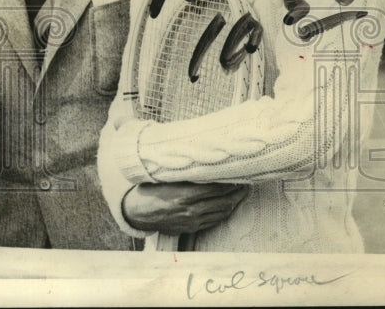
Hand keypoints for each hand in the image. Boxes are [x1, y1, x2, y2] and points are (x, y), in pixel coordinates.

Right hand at [122, 182, 249, 234]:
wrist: (137, 214)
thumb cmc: (148, 190)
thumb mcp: (161, 176)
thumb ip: (179, 170)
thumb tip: (193, 156)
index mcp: (184, 194)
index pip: (215, 187)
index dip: (229, 181)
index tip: (238, 173)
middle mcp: (191, 209)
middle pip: (223, 200)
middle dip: (237, 191)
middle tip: (247, 182)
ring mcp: (192, 220)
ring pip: (221, 212)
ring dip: (234, 202)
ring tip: (242, 193)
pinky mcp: (192, 228)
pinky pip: (214, 220)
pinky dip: (224, 212)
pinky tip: (228, 205)